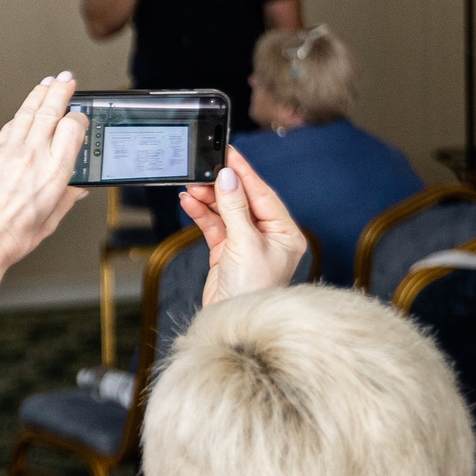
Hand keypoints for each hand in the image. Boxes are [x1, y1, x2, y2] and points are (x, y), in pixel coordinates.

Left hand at [0, 75, 88, 287]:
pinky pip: (7, 127)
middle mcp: (32, 157)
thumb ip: (66, 198)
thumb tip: (77, 188)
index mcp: (54, 174)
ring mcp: (8, 152)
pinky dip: (19, 116)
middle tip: (67, 79)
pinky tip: (24, 113)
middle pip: (50, 111)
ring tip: (48, 83)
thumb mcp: (50, 221)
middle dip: (61, 91)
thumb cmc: (10, 238)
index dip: (79, 118)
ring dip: (39, 95)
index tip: (80, 117)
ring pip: (27, 113)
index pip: (73, 128)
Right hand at [177, 147, 308, 301]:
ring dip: (208, 199)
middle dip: (222, 186)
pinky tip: (190, 203)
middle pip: (243, 200)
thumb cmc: (252, 290)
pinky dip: (202, 214)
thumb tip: (228, 178)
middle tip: (204, 169)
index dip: (245, 173)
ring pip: (226, 211)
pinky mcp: (227, 252)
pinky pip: (214, 225)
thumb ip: (235, 208)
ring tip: (192, 188)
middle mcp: (268, 237)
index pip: (264, 194)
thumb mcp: (245, 244)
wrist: (232, 322)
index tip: (229, 153)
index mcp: (285, 233)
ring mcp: (247, 244)